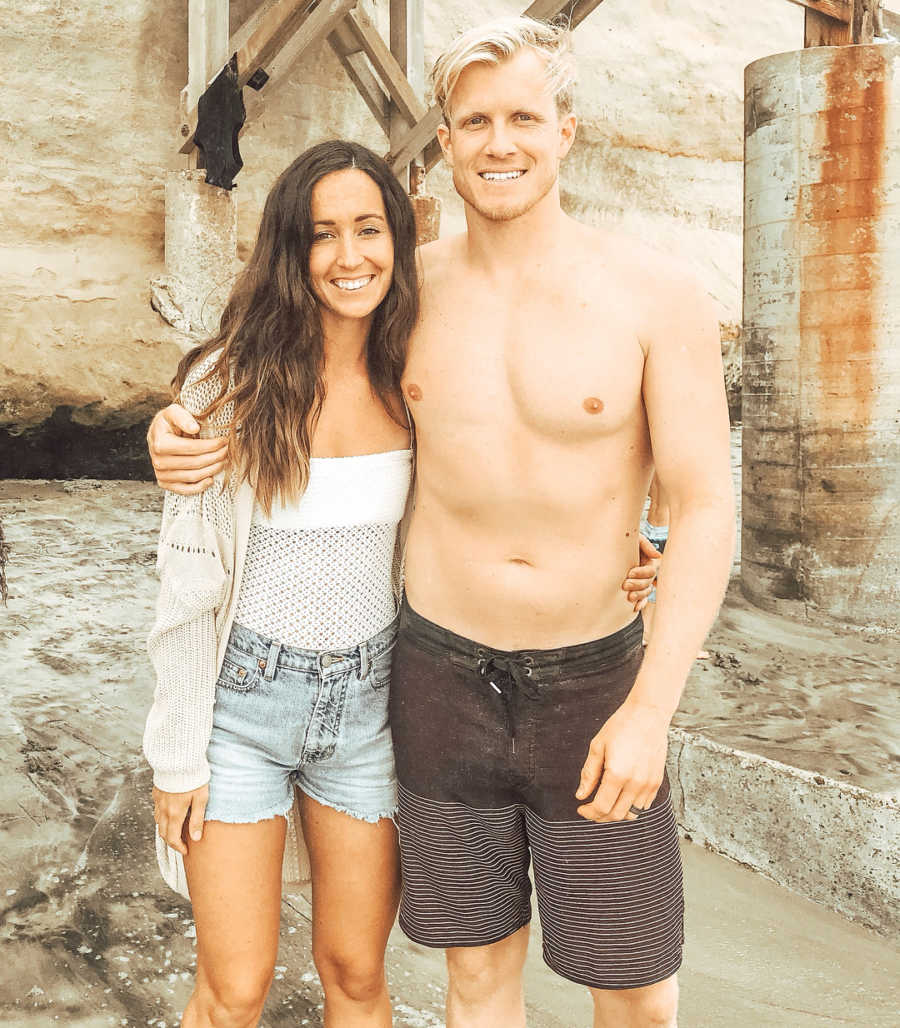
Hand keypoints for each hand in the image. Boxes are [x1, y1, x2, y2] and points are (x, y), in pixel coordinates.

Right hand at [148, 404, 227, 494]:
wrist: (159, 435)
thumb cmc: (169, 422)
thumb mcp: (173, 412)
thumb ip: (183, 417)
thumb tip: (195, 428)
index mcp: (160, 443)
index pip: (192, 448)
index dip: (212, 445)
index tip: (224, 440)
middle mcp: (158, 461)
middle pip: (195, 463)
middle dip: (216, 456)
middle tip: (227, 450)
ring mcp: (161, 474)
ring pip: (193, 477)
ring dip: (212, 469)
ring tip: (223, 460)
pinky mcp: (165, 483)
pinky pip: (185, 490)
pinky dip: (200, 486)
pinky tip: (211, 478)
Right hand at [152, 784, 208, 853]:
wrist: (179, 759)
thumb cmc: (193, 777)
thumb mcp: (200, 799)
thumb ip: (197, 820)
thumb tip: (195, 838)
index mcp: (174, 813)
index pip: (172, 838)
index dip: (178, 847)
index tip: (186, 851)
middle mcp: (163, 810)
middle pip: (163, 833)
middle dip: (172, 842)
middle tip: (181, 844)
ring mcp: (158, 801)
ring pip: (159, 822)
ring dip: (166, 830)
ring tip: (177, 831)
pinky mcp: (157, 792)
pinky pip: (157, 810)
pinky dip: (162, 818)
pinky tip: (170, 814)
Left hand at [575, 700, 668, 821]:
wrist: (648, 714)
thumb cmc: (621, 726)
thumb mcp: (597, 746)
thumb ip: (589, 774)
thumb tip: (581, 795)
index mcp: (617, 774)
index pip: (601, 807)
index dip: (589, 812)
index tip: (581, 808)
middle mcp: (635, 783)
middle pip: (616, 815)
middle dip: (600, 816)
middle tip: (590, 809)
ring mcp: (649, 784)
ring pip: (632, 814)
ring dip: (616, 814)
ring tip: (606, 803)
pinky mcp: (657, 782)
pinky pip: (644, 805)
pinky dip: (631, 807)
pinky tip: (621, 796)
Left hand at [622, 534, 661, 610]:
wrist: (606, 546)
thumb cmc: (620, 540)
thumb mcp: (633, 539)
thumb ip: (645, 545)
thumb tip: (657, 556)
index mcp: (647, 561)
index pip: (650, 571)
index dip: (641, 573)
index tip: (629, 573)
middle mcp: (646, 573)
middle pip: (648, 583)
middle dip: (638, 585)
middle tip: (624, 585)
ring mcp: (641, 582)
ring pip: (646, 592)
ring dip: (639, 595)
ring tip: (628, 597)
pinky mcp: (635, 589)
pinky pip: (642, 600)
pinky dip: (640, 603)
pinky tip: (635, 607)